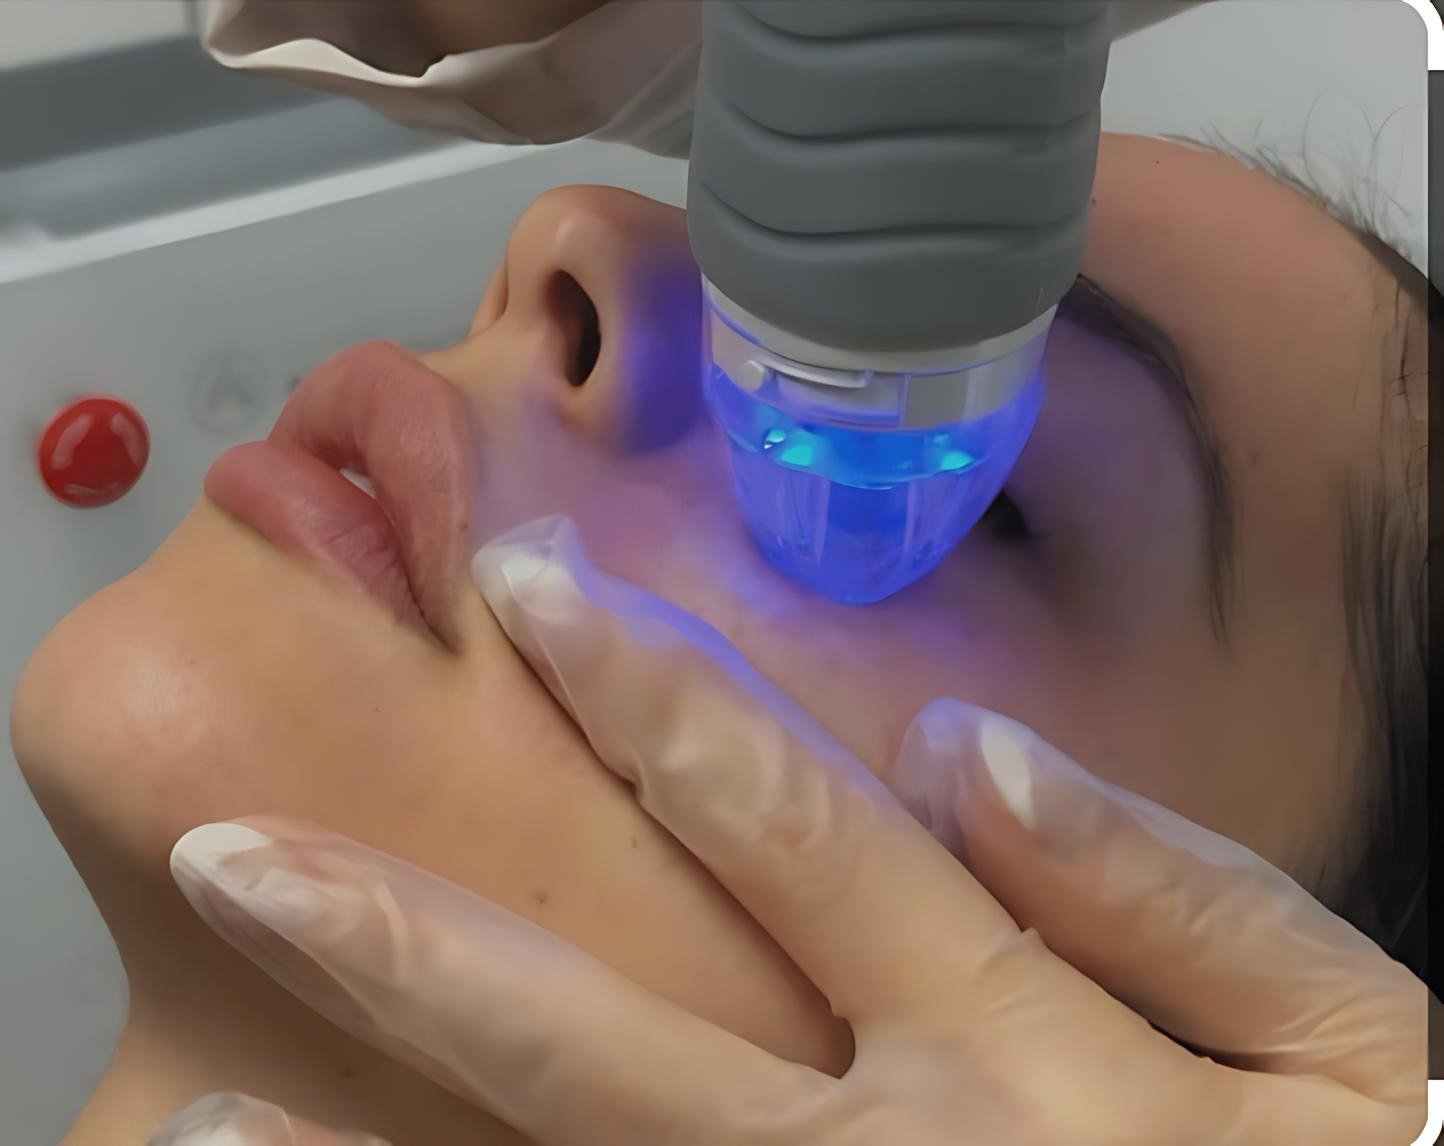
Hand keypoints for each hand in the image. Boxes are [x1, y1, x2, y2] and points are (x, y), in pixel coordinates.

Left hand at [156, 515, 1427, 1144]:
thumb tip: (984, 754)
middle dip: (411, 943)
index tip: (523, 588)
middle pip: (597, 1046)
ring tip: (204, 1105)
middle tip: (233, 858)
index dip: (649, 695)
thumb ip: (1180, 895)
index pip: (788, 830)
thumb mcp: (1355, 1046)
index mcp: (1013, 1055)